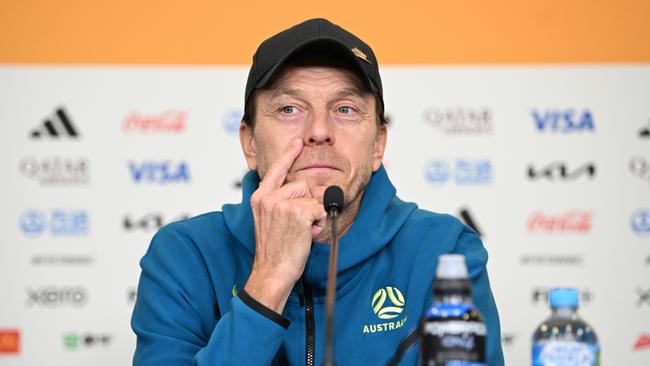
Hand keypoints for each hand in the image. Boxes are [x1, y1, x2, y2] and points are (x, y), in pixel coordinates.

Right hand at [244, 138, 326, 312]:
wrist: (272, 272)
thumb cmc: (275, 250)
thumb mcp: (271, 220)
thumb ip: (281, 202)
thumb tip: (305, 189)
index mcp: (260, 197)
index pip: (276, 169)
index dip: (289, 154)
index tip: (297, 141)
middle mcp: (268, 197)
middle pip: (302, 185)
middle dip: (308, 204)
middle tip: (298, 226)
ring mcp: (281, 204)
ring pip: (312, 197)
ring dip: (314, 215)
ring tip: (301, 231)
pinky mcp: (296, 212)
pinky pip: (319, 209)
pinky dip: (318, 224)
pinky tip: (305, 235)